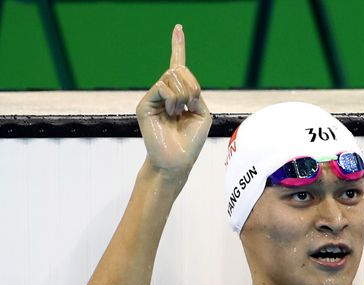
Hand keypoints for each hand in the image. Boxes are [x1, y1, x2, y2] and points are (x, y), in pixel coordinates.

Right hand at [136, 24, 211, 176]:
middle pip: (179, 70)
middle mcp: (164, 93)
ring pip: (172, 76)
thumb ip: (194, 93)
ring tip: (179, 113)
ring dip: (184, 94)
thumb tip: (179, 80)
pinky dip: (174, 98)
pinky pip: (163, 86)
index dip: (178, 46)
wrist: (177, 161)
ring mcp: (153, 98)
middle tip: (190, 105)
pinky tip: (172, 112)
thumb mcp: (202, 113)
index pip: (178, 66)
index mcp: (179, 94)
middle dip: (192, 86)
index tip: (178, 28)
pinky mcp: (144, 104)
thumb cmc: (190, 141)